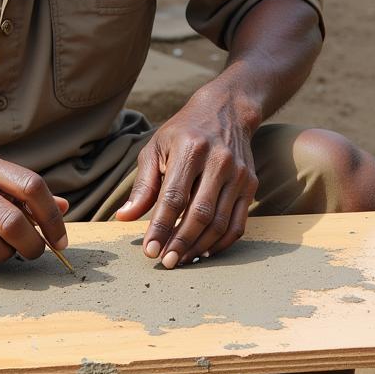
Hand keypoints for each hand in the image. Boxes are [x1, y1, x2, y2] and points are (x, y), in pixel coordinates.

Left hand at [114, 95, 257, 267]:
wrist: (226, 111)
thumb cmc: (182, 132)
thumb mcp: (156, 148)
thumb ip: (142, 185)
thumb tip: (124, 217)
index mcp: (189, 149)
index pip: (173, 197)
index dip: (161, 227)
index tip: (150, 250)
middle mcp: (217, 161)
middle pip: (199, 213)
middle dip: (180, 242)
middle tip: (165, 262)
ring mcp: (238, 174)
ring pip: (219, 222)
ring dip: (199, 247)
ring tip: (181, 259)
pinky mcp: (250, 184)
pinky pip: (237, 223)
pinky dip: (221, 243)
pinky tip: (203, 251)